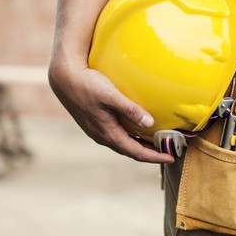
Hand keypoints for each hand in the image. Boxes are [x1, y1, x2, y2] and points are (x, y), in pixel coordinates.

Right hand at [48, 59, 174, 163]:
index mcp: (108, 133)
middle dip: (149, 154)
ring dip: (139, 145)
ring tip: (155, 143)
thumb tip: (150, 123)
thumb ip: (130, 109)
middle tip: (167, 151)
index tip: (170, 158)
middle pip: (130, 150)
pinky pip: (117, 135)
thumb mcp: (110, 95)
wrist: (64, 78)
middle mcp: (102, 136)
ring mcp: (98, 130)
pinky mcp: (95, 123)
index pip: (136, 152)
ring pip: (123, 143)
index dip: (154, 157)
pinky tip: (137, 129)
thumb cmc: (87, 85)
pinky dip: (130, 136)